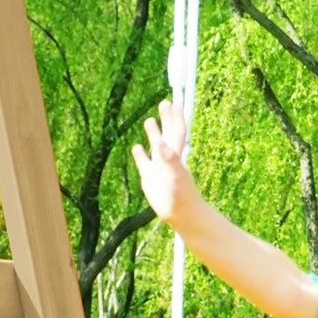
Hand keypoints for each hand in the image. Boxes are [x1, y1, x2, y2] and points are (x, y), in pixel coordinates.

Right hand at [132, 100, 204, 230]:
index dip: (176, 117)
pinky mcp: (149, 178)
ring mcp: (158, 167)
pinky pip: (144, 162)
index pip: (177, 131)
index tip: (175, 102)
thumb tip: (161, 144)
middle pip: (167, 134)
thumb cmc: (181, 196)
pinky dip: (140, 154)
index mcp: (176, 154)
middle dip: (166, 118)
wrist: (181, 215)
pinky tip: (136, 147)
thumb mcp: (176, 175)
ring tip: (149, 120)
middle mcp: (168, 158)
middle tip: (164, 102)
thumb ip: (169, 159)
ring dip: (153, 133)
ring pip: (155, 146)